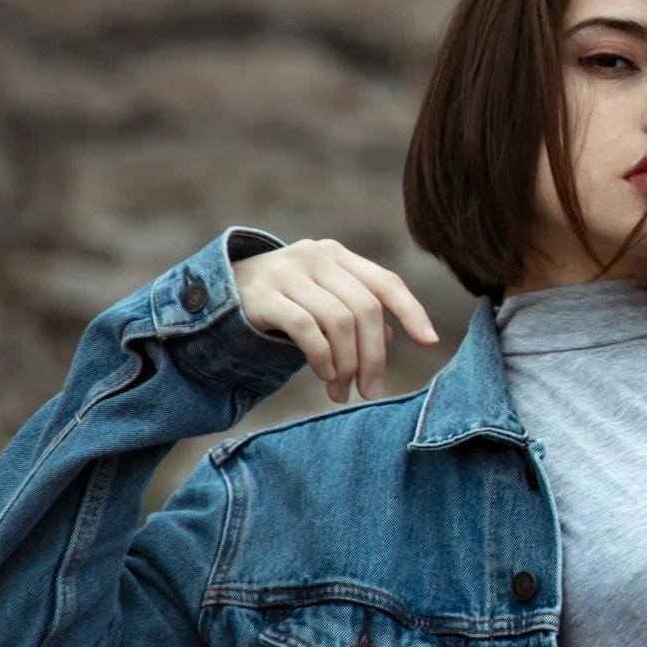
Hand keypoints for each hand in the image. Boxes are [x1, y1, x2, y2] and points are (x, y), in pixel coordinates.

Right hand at [234, 239, 438, 402]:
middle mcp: (316, 256)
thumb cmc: (280, 302)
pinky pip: (307, 328)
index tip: (430, 341)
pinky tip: (325, 375)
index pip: (385, 282)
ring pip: (339, 321)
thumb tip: (392, 338)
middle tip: (370, 391)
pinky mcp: (263, 294)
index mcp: (337, 255)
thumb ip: (355, 312)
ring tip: (341, 391)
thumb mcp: (321, 301)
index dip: (412, 311)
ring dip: (347, 364)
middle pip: (366, 309)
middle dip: (374, 356)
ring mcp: (288, 271)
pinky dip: (322, 356)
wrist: (215, 296)